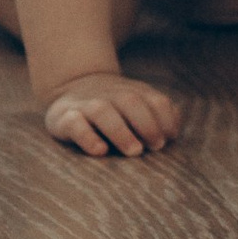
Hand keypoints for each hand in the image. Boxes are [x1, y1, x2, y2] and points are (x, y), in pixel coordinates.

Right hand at [44, 71, 184, 157]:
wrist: (71, 86)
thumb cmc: (115, 109)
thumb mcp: (138, 105)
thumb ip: (158, 115)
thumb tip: (174, 129)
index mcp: (133, 93)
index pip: (156, 101)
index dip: (166, 119)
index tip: (169, 139)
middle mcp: (110, 95)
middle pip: (131, 102)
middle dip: (147, 124)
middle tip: (155, 146)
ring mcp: (86, 105)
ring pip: (102, 111)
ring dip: (121, 131)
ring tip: (134, 151)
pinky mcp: (63, 118)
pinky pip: (74, 123)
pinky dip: (87, 137)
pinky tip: (100, 151)